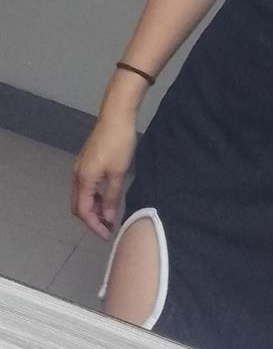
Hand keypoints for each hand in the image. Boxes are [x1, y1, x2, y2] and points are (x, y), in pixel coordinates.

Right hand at [71, 114, 136, 239]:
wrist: (116, 114)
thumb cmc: (119, 142)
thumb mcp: (118, 172)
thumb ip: (111, 197)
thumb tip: (107, 218)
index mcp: (84, 178)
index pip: (83, 211)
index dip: (94, 226)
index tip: (108, 235)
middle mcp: (77, 174)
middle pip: (78, 205)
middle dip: (91, 220)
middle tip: (108, 228)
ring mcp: (80, 166)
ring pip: (81, 195)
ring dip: (93, 208)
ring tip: (110, 215)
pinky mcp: (86, 160)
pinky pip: (85, 185)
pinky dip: (94, 196)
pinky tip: (107, 198)